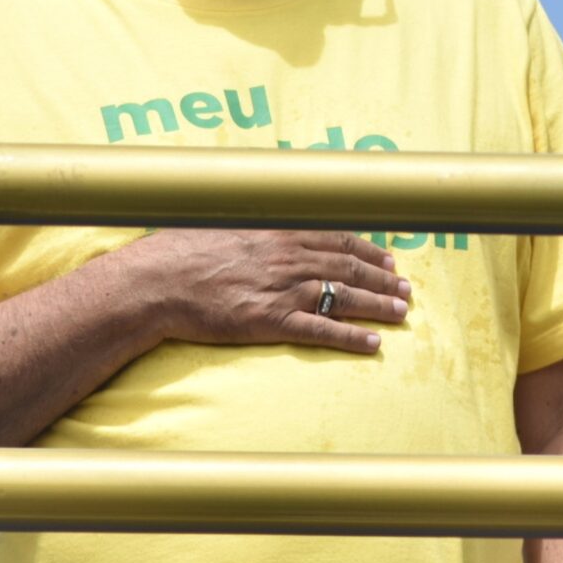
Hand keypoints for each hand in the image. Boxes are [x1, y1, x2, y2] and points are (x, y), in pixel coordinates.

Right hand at [128, 229, 411, 352]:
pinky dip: (351, 337)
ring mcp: (282, 290)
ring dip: (378, 304)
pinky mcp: (271, 322)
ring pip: (344, 296)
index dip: (367, 249)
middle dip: (382, 278)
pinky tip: (373, 343)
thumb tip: (264, 219)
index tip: (387, 258)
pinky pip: (322, 330)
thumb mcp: (223, 222)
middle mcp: (288, 258)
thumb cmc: (182, 250)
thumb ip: (253, 223)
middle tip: (405, 288)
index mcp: (278, 231)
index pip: (336, 238)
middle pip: (349, 267)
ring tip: (401, 311)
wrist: (158, 280)